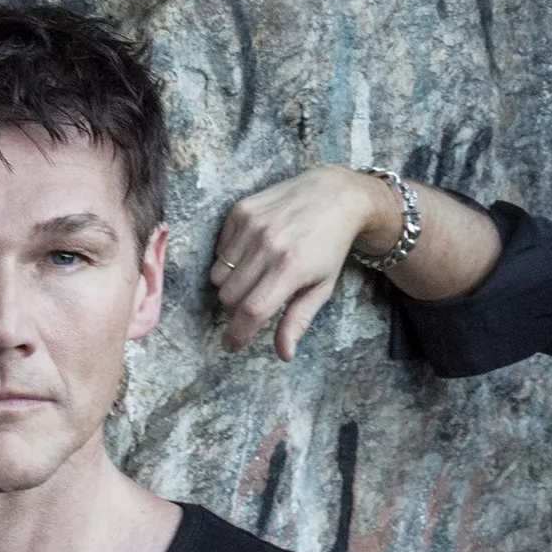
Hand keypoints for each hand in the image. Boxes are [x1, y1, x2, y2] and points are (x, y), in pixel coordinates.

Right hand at [210, 165, 398, 359]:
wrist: (333, 195)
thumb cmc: (330, 246)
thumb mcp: (322, 287)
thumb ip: (298, 321)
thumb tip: (284, 355)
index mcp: (290, 269)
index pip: (251, 311)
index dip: (237, 334)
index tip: (232, 345)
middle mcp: (267, 246)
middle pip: (229, 296)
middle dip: (236, 309)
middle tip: (252, 304)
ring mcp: (251, 226)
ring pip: (218, 275)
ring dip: (230, 285)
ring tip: (253, 277)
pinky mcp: (240, 210)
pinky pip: (219, 249)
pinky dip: (228, 260)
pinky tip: (251, 253)